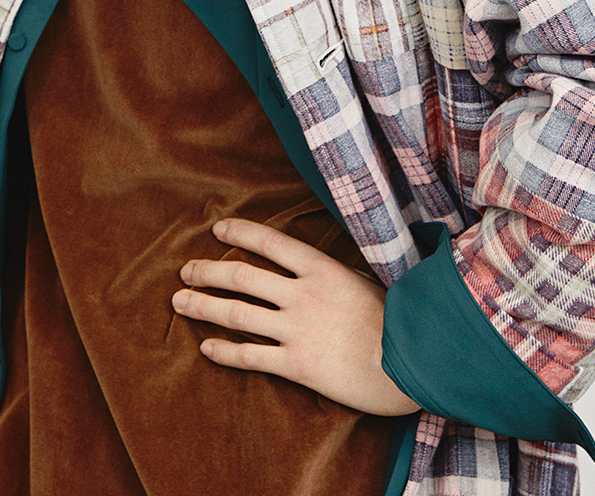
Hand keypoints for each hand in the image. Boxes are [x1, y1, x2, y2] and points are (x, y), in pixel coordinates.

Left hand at [171, 217, 420, 417]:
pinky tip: (206, 347)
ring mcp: (298, 329)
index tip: (217, 231)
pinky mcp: (298, 365)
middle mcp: (303, 294)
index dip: (239, 233)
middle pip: (242, 276)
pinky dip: (224, 351)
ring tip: (180, 302)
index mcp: (321, 268)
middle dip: (208, 272)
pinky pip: (251, 356)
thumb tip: (305, 265)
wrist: (414, 363)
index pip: (268, 241)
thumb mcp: (363, 279)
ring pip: (238, 314)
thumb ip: (329, 273)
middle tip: (185, 271)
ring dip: (204, 306)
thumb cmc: (396, 319)